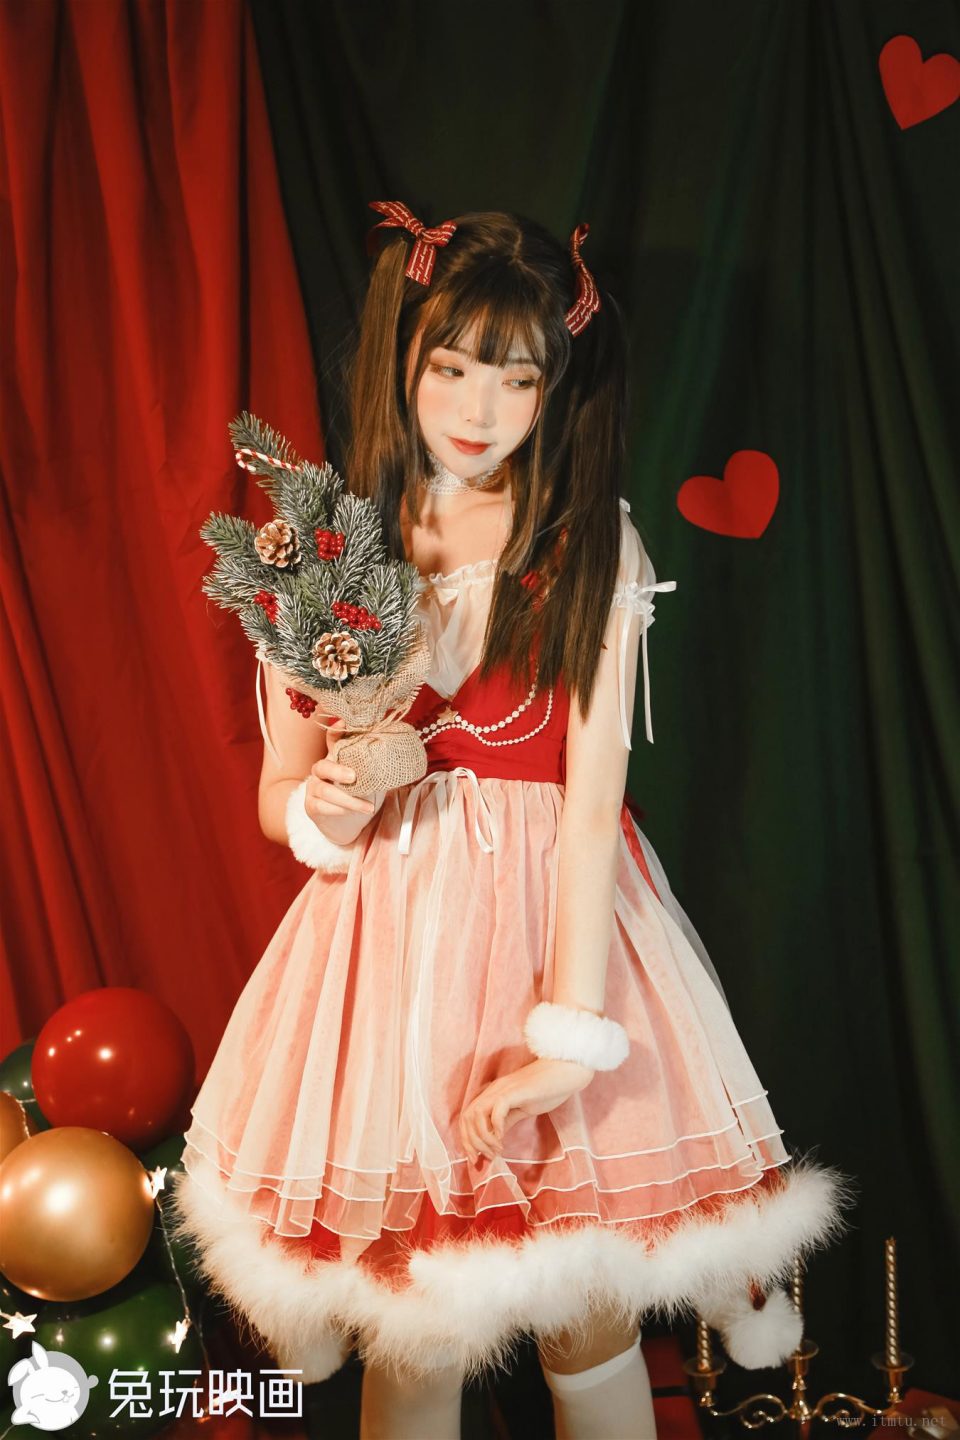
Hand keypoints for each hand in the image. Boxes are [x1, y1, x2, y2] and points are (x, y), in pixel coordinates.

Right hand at [305, 720, 375, 819]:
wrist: (346, 820)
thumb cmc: (358, 792)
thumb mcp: (367, 776)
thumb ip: (374, 765)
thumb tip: (394, 753)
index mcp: (335, 758)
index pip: (332, 740)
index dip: (335, 731)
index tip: (343, 722)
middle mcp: (320, 770)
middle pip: (322, 766)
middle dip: (337, 771)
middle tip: (354, 777)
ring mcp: (313, 787)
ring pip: (324, 790)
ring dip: (347, 799)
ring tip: (368, 807)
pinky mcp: (311, 805)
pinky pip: (322, 806)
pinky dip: (339, 810)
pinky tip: (352, 813)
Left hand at [459, 1058, 594, 1162]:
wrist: (565, 1072)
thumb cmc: (547, 1089)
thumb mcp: (522, 1108)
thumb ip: (507, 1120)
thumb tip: (495, 1138)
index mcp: (493, 1094)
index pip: (467, 1117)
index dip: (467, 1139)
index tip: (476, 1158)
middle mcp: (493, 1091)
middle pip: (467, 1118)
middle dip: (471, 1142)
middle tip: (485, 1158)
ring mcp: (502, 1090)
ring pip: (476, 1115)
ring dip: (484, 1138)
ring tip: (497, 1151)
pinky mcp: (515, 1092)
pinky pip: (496, 1110)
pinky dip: (496, 1127)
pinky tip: (503, 1138)